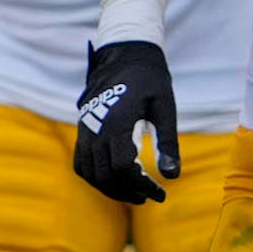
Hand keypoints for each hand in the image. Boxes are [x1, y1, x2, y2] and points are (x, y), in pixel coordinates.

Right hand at [74, 39, 180, 203]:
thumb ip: (168, 143)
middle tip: (149, 196)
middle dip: (127, 191)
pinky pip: (80, 160)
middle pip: (104, 174)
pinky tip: (114, 178)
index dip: (141, 186)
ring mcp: (85, 128)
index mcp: (116, 123)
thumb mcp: (165, 108)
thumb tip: (172, 175)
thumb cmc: (150, 81)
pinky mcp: (82, 127)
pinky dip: (94, 176)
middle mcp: (95, 128)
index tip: (160, 193)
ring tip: (132, 192)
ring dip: (109, 187)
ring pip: (89, 171)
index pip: (122, 168)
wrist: (123, 55)